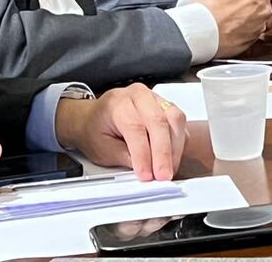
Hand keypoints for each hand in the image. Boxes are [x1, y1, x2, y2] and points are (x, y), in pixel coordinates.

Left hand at [54, 84, 187, 181]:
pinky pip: (179, 123)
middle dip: (163, 152)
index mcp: (117, 103)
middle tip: (163, 175)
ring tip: (168, 169)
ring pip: (175, 119)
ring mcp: (155, 98)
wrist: (92, 117)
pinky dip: (178, 143)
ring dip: (175, 148)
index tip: (147, 175)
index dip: (143, 153)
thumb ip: (125, 158)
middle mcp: (138, 95)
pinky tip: (172, 159)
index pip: (135, 127)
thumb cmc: (95, 130)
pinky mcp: (166, 106)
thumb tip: (146, 171)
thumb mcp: (102, 149)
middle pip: (158, 121)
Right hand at [194, 0, 271, 56]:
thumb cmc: (207, 4)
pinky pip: (258, 27)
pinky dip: (250, 23)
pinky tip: (235, 22)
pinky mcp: (254, 39)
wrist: (198, 31)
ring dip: (258, 10)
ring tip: (236, 10)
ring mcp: (260, 25)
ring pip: (267, 13)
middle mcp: (263, 9)